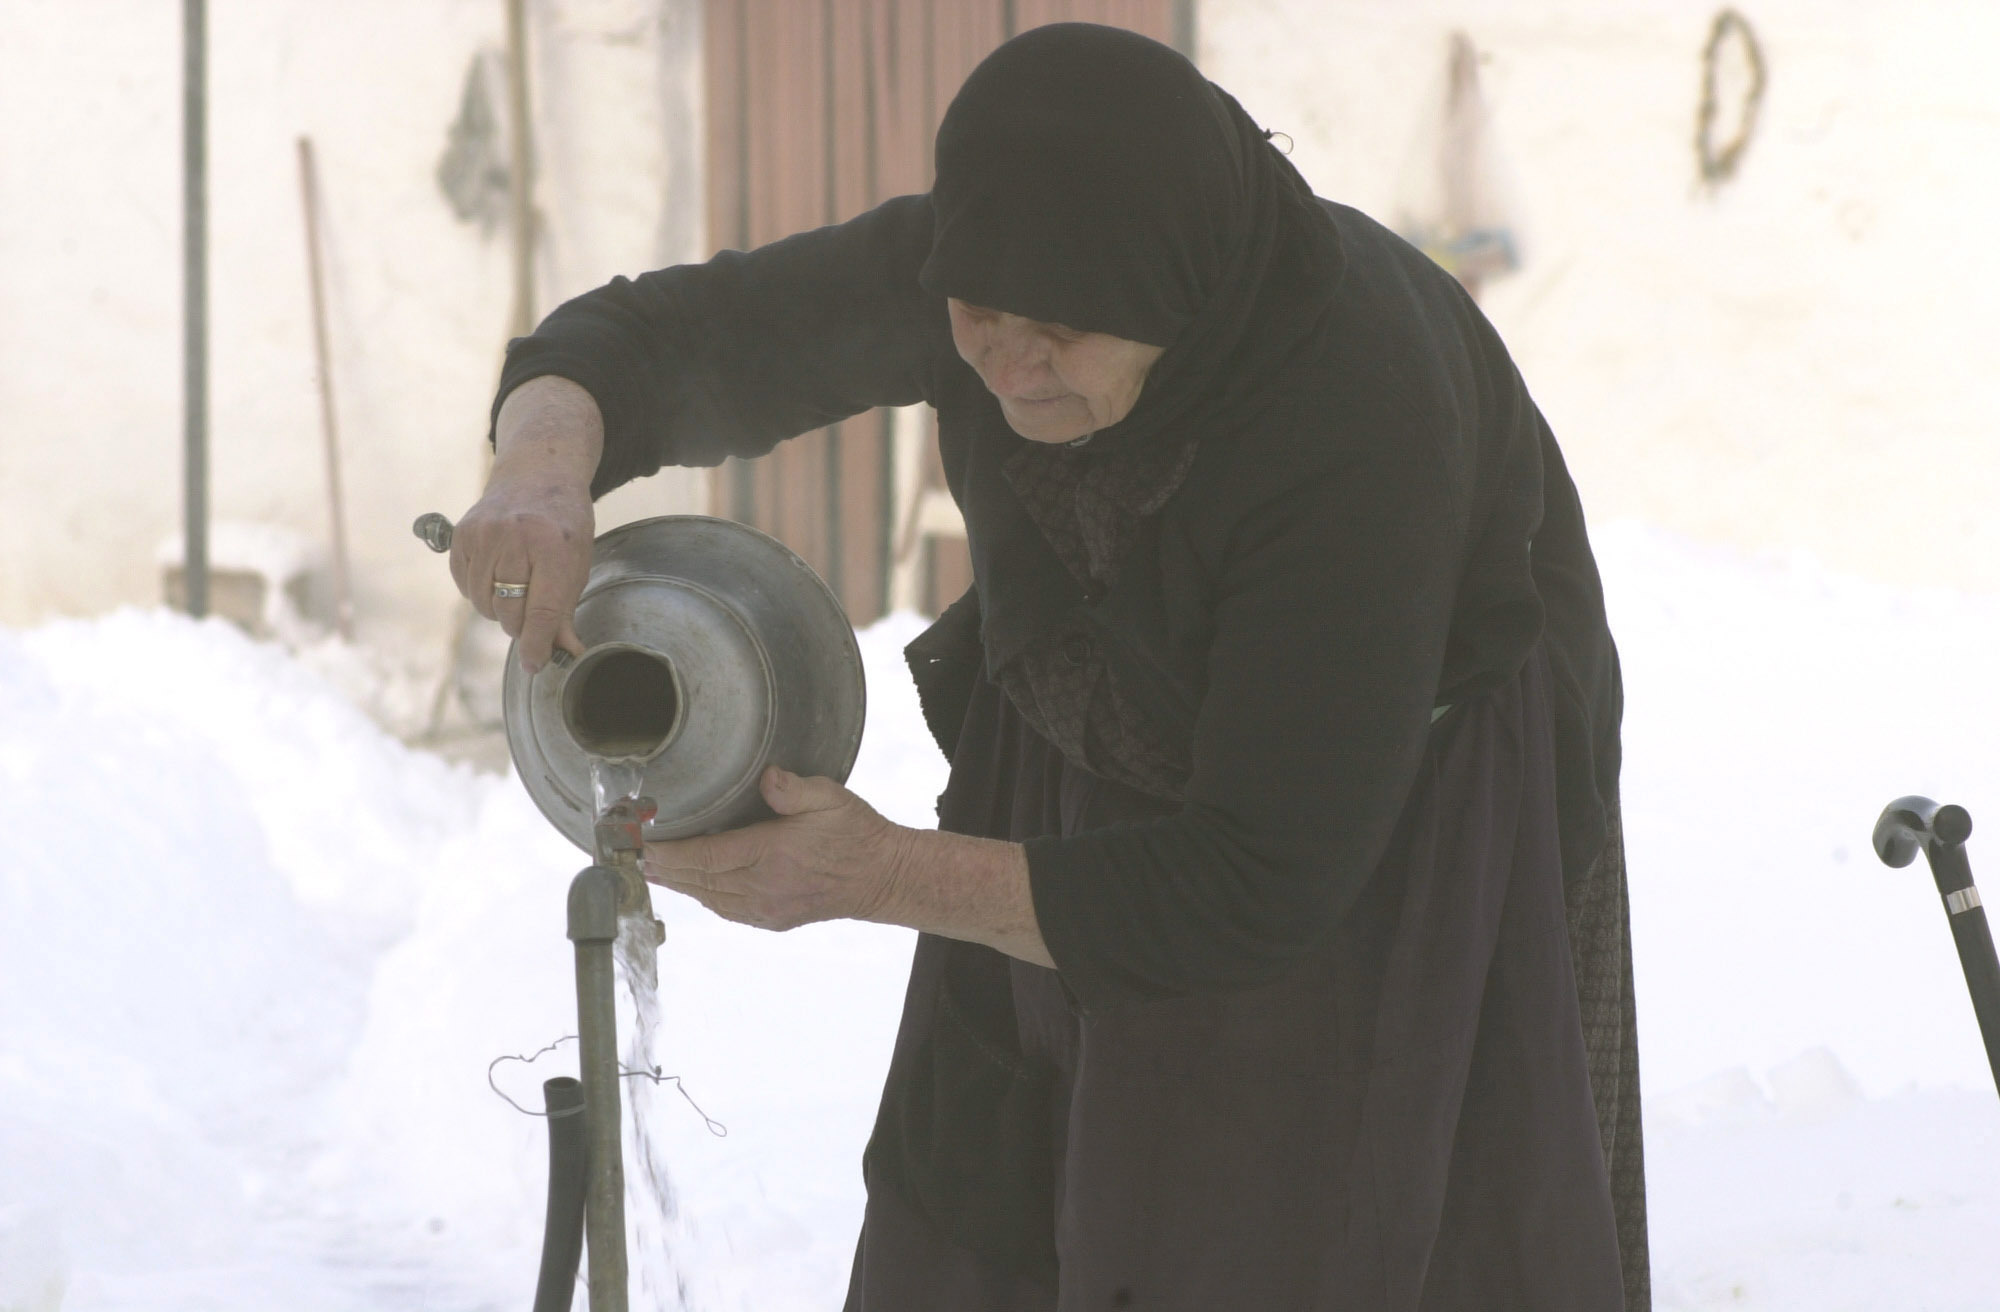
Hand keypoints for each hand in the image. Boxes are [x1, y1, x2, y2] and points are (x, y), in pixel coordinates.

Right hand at [449, 377, 602, 671]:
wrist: (536, 474)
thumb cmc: (564, 523)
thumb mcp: (578, 562)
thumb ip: (566, 610)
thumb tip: (565, 653)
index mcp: (552, 546)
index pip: (542, 611)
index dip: (537, 645)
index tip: (534, 665)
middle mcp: (514, 538)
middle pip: (510, 612)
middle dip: (522, 624)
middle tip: (533, 612)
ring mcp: (483, 535)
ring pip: (484, 604)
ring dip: (500, 609)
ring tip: (518, 585)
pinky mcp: (462, 536)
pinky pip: (465, 587)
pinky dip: (481, 592)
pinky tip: (498, 573)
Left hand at [642, 767, 914, 931]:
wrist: (882, 878)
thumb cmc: (856, 834)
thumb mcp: (830, 798)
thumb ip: (793, 788)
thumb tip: (765, 778)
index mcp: (772, 856)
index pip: (705, 857)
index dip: (667, 852)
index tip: (640, 842)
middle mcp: (764, 889)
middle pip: (698, 880)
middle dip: (661, 866)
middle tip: (629, 853)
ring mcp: (766, 909)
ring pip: (707, 898)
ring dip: (677, 882)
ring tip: (651, 866)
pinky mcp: (771, 919)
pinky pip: (725, 909)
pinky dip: (702, 894)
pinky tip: (691, 882)